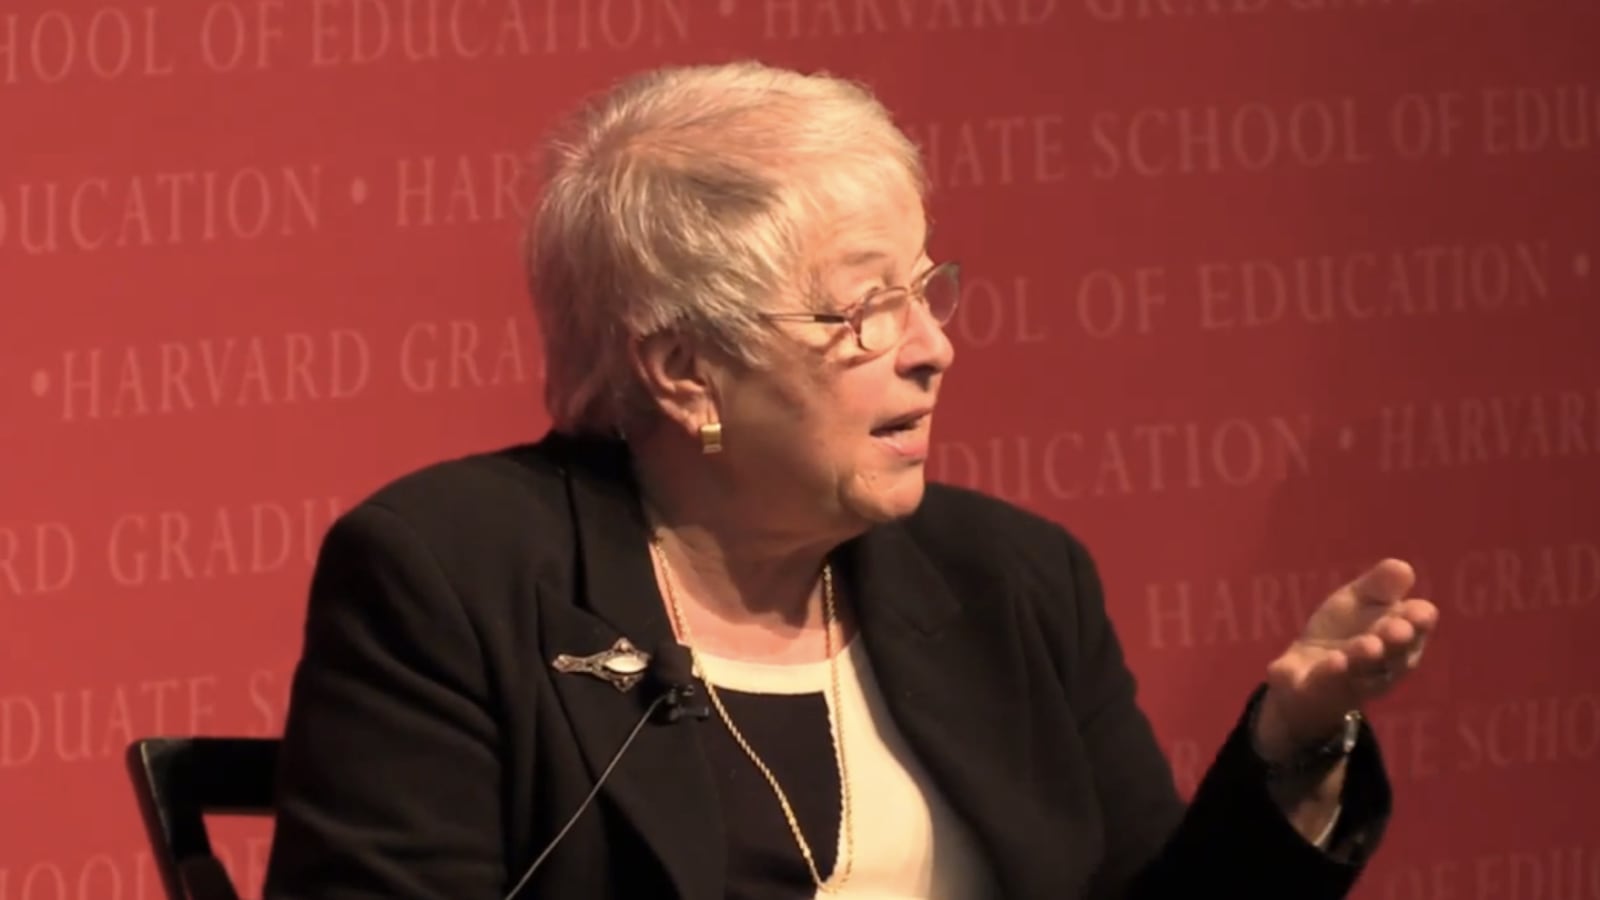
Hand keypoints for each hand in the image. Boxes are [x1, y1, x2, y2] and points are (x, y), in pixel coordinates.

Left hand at [1253, 558, 1439, 760]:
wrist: (1304, 677)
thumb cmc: (1344, 630)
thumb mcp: (1359, 600)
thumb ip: (1379, 586)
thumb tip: (1403, 567)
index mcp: (1398, 638)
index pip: (1415, 627)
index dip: (1417, 620)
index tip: (1418, 611)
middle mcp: (1380, 666)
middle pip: (1393, 655)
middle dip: (1394, 641)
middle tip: (1398, 629)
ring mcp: (1347, 683)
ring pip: (1359, 673)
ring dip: (1363, 659)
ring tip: (1368, 645)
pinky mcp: (1313, 692)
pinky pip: (1322, 686)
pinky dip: (1329, 675)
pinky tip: (1333, 661)